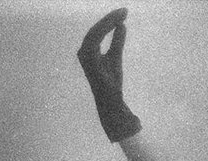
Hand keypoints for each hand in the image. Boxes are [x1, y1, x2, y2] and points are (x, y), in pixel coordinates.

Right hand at [77, 8, 140, 142]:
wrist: (112, 102)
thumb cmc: (111, 84)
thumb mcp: (116, 58)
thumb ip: (117, 42)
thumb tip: (122, 25)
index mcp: (88, 53)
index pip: (96, 33)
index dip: (108, 21)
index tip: (123, 13)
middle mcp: (83, 55)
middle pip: (94, 31)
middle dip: (108, 19)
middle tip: (124, 11)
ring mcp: (85, 59)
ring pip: (94, 33)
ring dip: (108, 22)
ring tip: (122, 15)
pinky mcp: (90, 62)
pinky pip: (95, 40)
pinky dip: (106, 30)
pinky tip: (118, 23)